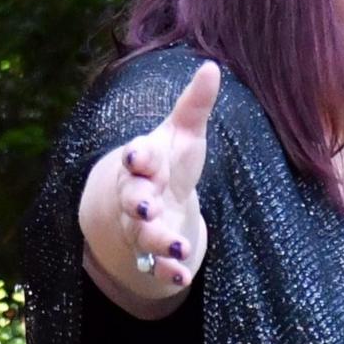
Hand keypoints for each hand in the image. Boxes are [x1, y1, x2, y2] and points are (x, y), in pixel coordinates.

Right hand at [79, 61, 218, 311]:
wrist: (155, 200)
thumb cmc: (171, 162)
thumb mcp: (184, 133)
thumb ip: (194, 105)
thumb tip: (212, 67)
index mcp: (143, 163)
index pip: (136, 157)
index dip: (137, 157)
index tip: (138, 156)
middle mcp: (137, 195)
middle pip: (131, 199)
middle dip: (137, 203)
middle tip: (147, 207)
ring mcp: (142, 226)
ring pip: (142, 235)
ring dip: (158, 241)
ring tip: (179, 245)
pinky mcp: (155, 251)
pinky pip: (155, 264)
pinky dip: (167, 271)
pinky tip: (182, 275)